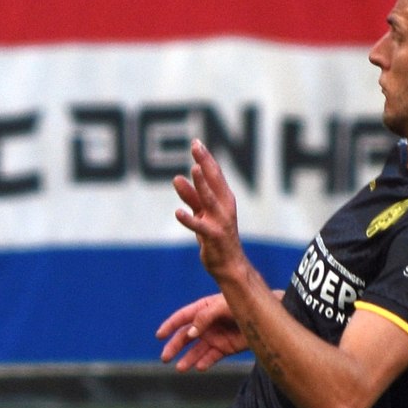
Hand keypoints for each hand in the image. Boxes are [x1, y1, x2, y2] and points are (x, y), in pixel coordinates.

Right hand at [156, 292, 247, 370]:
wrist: (265, 317)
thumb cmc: (243, 304)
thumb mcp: (222, 306)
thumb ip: (204, 317)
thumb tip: (189, 333)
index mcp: (204, 308)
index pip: (182, 317)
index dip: (170, 326)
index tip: (159, 335)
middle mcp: (207, 324)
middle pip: (186, 337)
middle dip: (174, 347)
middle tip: (165, 358)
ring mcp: (215, 337)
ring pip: (196, 350)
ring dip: (188, 359)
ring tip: (180, 368)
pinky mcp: (225, 348)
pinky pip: (211, 357)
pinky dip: (205, 362)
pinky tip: (200, 367)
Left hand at [173, 139, 248, 282]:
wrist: (229, 265)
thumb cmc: (215, 237)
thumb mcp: (202, 214)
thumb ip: (191, 197)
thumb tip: (177, 178)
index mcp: (224, 199)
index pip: (214, 174)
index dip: (205, 158)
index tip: (196, 142)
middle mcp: (224, 207)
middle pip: (214, 180)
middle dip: (205, 162)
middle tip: (195, 145)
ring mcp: (220, 221)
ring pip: (209, 199)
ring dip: (201, 184)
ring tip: (193, 169)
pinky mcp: (213, 237)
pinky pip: (199, 227)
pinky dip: (189, 220)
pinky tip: (178, 212)